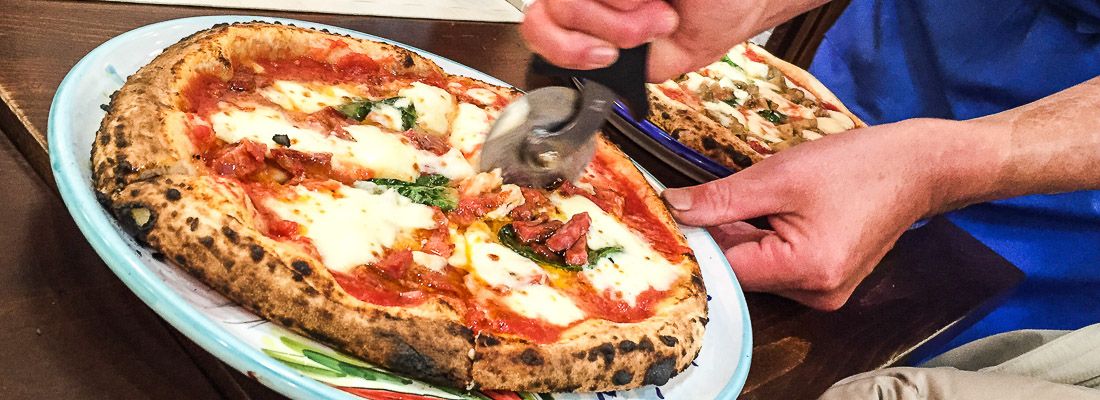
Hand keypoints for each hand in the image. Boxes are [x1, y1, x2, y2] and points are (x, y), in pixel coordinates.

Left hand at [520, 0, 826, 80]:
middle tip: (642, 33)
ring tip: (659, 13)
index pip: (539, 26)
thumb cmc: (710, 18)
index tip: (604, 56)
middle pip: (553, 10)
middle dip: (602, 32)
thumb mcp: (658, 62)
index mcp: (591, 16)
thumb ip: (616, 69)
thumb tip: (586, 74)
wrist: (747, 1)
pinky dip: (634, 1)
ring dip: (624, 16)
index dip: (561, 46)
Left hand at [662, 119, 964, 309]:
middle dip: (721, 233)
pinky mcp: (826, 282)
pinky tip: (776, 209)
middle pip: (741, 269)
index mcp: (806, 271)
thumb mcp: (780, 175)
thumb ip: (721, 198)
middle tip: (710, 194)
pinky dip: (766, 237)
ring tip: (761, 197)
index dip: (696, 240)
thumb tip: (674, 209)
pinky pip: (778, 264)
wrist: (918, 167)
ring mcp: (823, 293)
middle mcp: (815, 295)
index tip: (673, 213)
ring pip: (757, 266)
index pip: (726, 268)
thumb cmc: (859, 166)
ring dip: (744, 233)